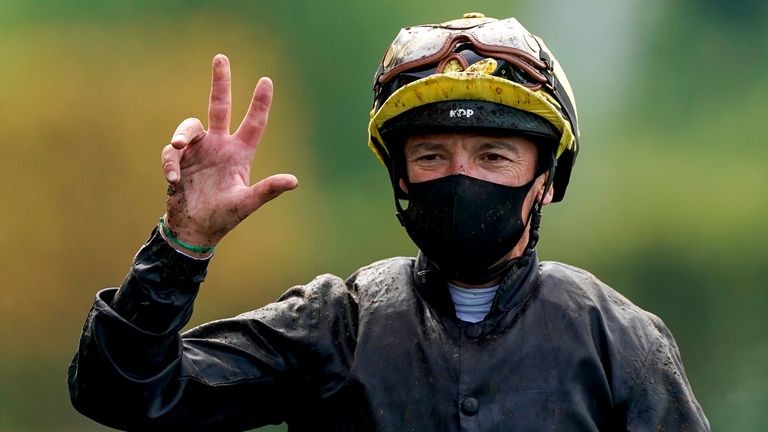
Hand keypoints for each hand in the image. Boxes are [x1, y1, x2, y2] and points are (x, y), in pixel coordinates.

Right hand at [160, 54, 297, 248]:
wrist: (195, 229)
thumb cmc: (225, 216)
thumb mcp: (247, 202)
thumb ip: (268, 190)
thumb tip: (294, 181)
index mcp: (240, 153)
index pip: (254, 123)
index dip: (260, 102)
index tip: (266, 80)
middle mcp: (220, 145)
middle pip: (220, 106)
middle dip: (221, 82)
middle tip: (221, 57)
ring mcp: (198, 151)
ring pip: (189, 127)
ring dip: (182, 135)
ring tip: (177, 148)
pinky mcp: (178, 160)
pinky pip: (170, 152)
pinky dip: (170, 163)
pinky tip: (174, 179)